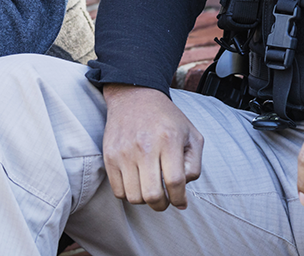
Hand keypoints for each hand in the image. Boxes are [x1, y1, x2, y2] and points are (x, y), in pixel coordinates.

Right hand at [102, 85, 202, 210]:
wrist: (135, 98)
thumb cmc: (167, 119)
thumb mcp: (191, 134)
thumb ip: (194, 163)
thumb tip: (183, 190)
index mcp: (169, 140)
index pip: (175, 182)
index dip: (180, 198)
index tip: (181, 202)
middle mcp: (145, 147)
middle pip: (153, 195)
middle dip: (163, 205)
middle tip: (166, 200)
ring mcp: (124, 153)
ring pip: (134, 197)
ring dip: (145, 201)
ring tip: (152, 190)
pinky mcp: (109, 157)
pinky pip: (118, 191)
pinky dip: (129, 194)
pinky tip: (138, 184)